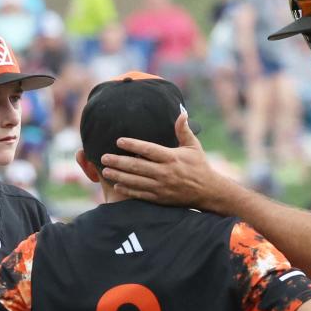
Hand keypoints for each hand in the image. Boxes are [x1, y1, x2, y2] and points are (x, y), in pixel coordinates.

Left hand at [100, 112, 225, 209]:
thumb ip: (184, 130)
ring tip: (105, 171)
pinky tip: (117, 185)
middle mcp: (165, 172)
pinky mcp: (161, 198)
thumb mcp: (194, 146)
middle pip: (137, 166)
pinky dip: (128, 190)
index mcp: (172, 158)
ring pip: (136, 181)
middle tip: (103, 157)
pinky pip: (141, 194)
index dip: (133, 145)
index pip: (148, 150)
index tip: (119, 141)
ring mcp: (162, 187)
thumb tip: (182, 112)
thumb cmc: (199, 166)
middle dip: (119, 161)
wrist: (208, 192)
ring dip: (119, 176)